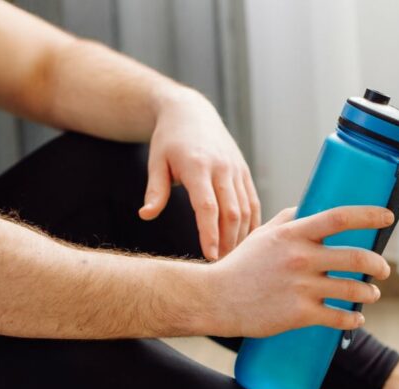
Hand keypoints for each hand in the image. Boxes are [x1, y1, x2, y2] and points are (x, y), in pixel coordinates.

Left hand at [139, 87, 260, 260]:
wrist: (192, 112)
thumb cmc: (169, 140)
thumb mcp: (156, 162)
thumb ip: (155, 190)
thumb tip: (146, 215)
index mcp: (198, 166)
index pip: (208, 206)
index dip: (209, 233)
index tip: (209, 256)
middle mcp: (222, 168)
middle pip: (232, 212)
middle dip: (228, 242)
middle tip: (221, 266)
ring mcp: (237, 170)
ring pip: (246, 210)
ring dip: (241, 236)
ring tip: (231, 258)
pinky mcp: (244, 172)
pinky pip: (253, 202)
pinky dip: (252, 224)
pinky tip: (245, 241)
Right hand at [205, 206, 392, 337]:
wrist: (217, 298)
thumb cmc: (241, 265)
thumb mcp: (262, 235)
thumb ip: (288, 220)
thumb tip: (310, 208)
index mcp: (293, 235)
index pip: (339, 218)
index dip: (369, 216)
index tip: (388, 218)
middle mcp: (301, 259)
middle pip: (355, 257)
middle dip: (378, 264)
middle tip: (383, 269)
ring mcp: (301, 288)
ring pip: (352, 289)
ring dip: (368, 292)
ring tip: (370, 293)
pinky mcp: (299, 314)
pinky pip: (338, 317)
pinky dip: (352, 318)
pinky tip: (356, 317)